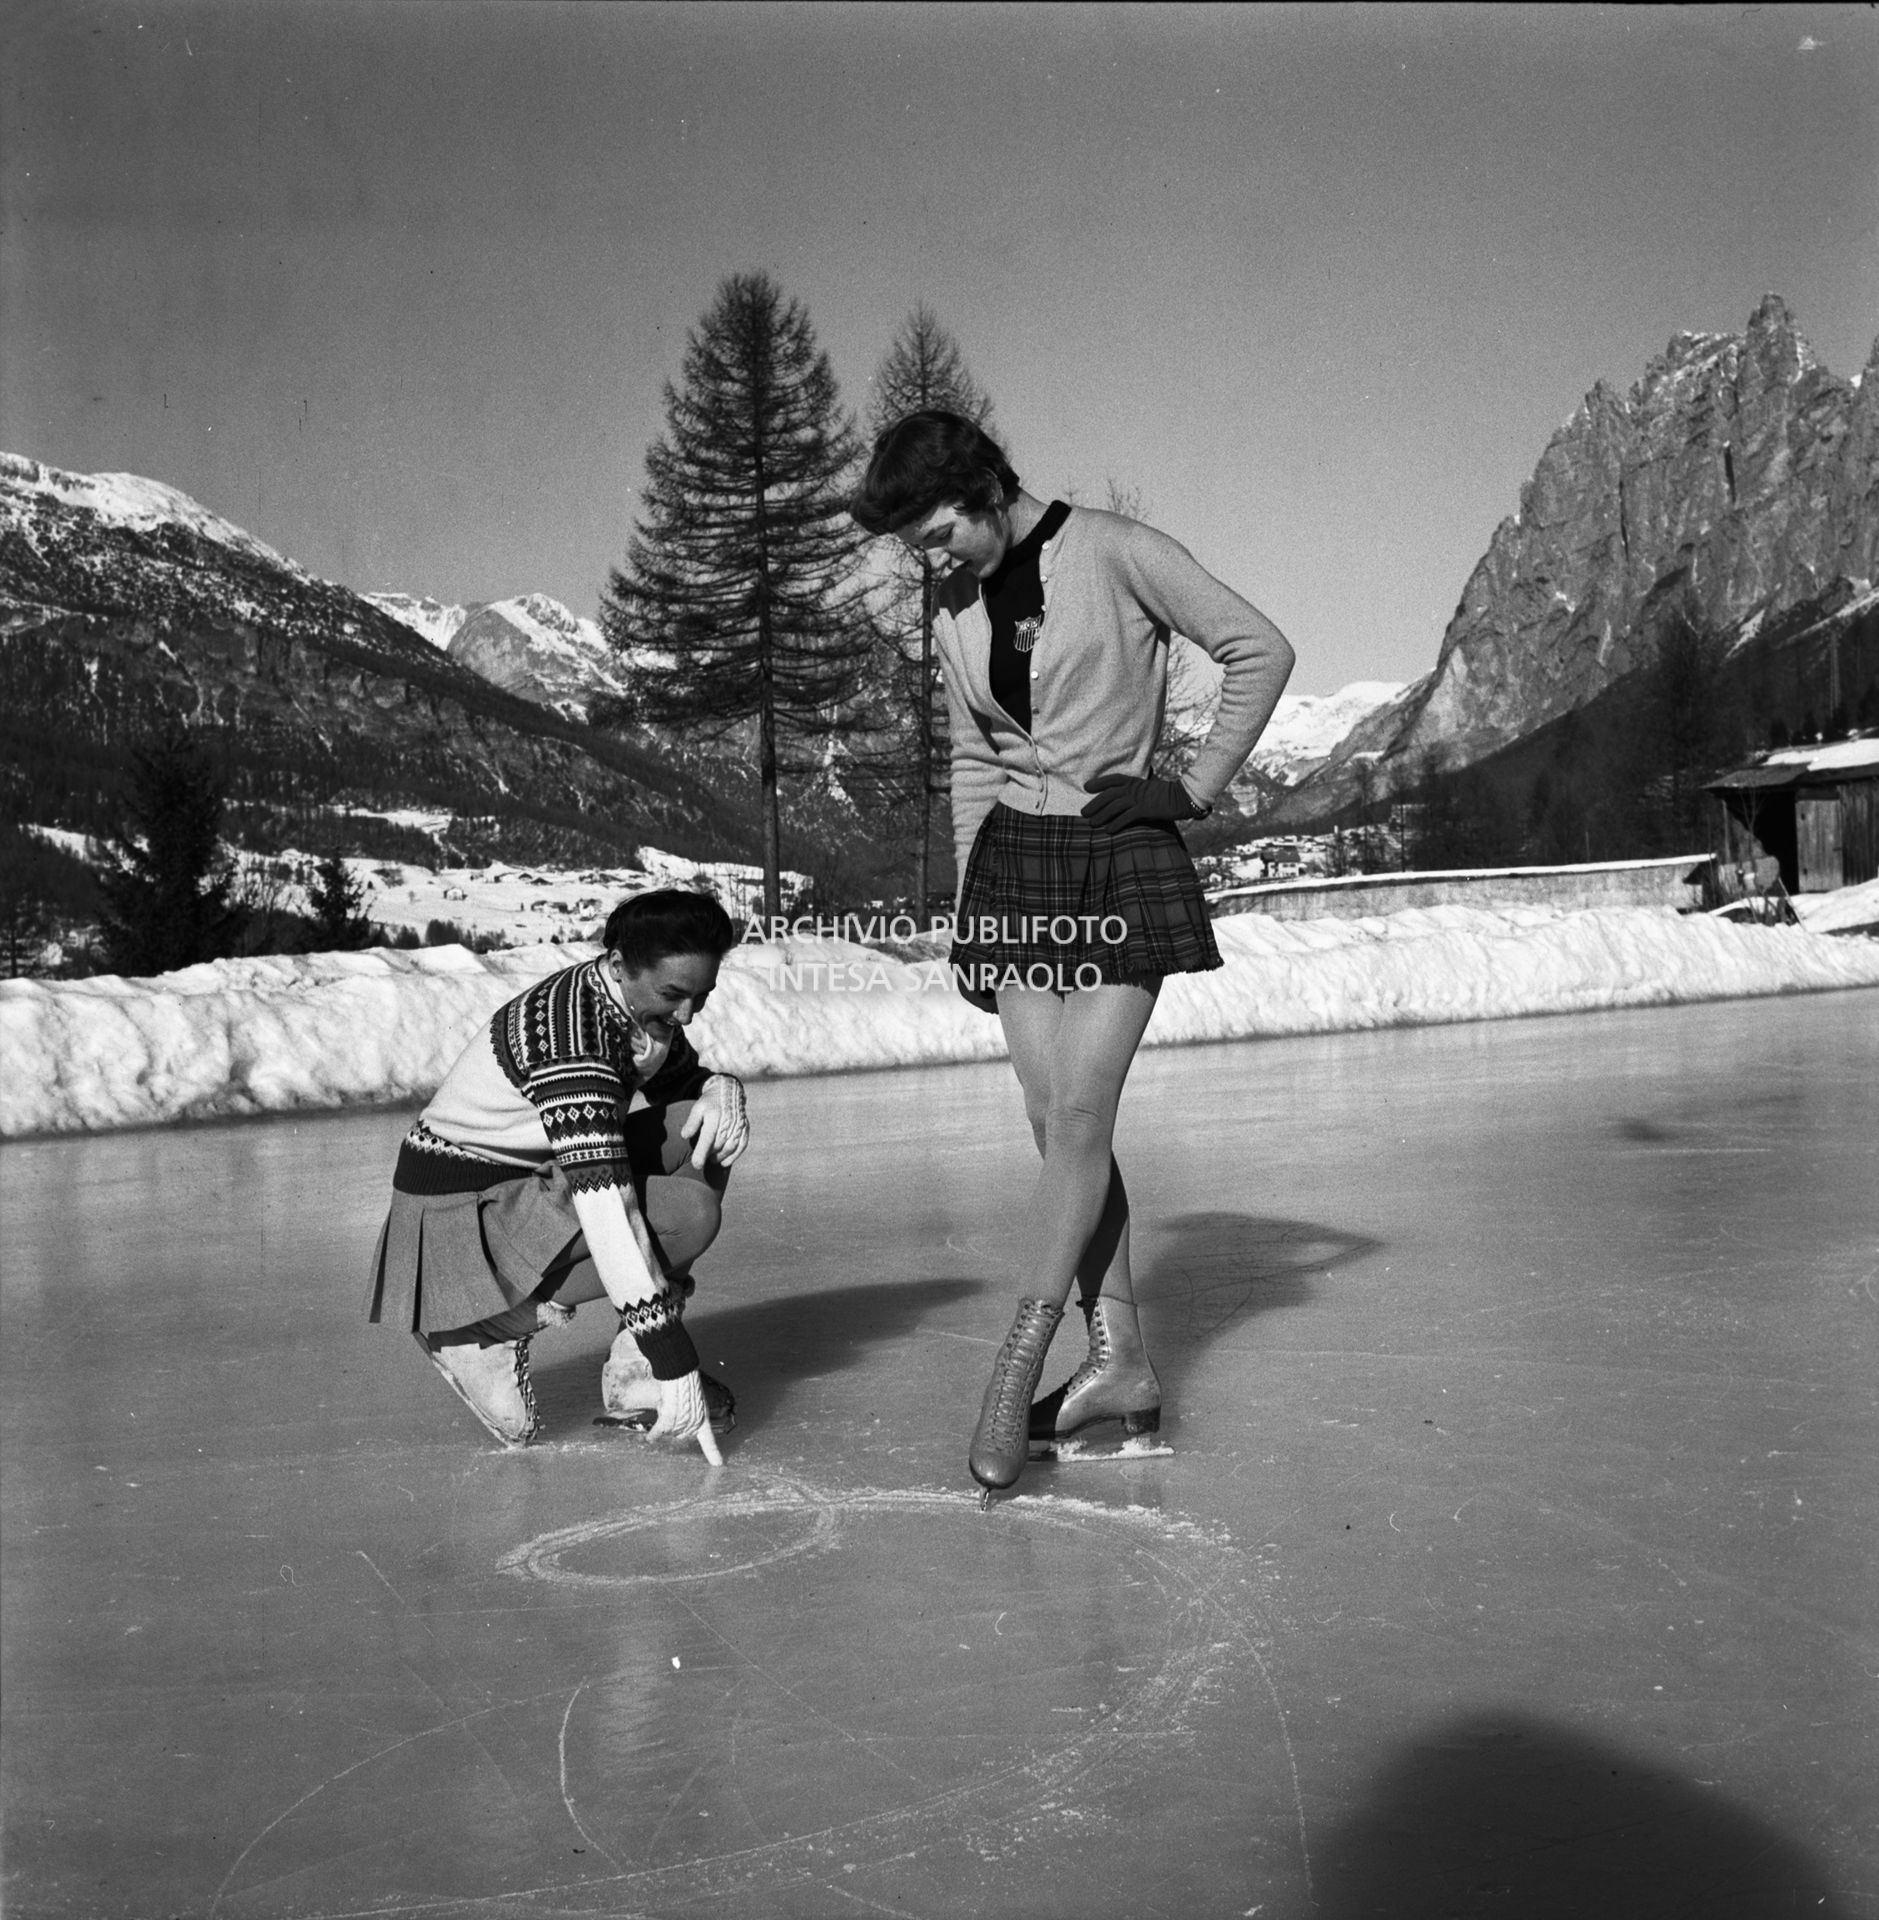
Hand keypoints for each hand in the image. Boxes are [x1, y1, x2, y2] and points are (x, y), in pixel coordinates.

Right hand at [648, 1370, 722, 1462]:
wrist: (679, 1370)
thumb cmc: (683, 1382)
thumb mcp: (691, 1401)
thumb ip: (686, 1415)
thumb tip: (668, 1430)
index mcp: (703, 1418)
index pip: (708, 1440)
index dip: (713, 1453)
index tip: (718, 1464)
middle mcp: (695, 1422)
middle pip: (678, 1435)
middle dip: (673, 1424)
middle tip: (671, 1404)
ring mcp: (684, 1421)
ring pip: (668, 1430)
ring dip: (664, 1417)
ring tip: (667, 1400)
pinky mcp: (671, 1417)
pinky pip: (660, 1431)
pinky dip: (654, 1434)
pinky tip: (650, 1439)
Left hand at [680, 1074, 749, 1169]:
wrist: (729, 1090)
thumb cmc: (710, 1102)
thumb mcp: (697, 1108)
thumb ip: (691, 1122)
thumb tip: (685, 1136)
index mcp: (714, 1115)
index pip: (708, 1138)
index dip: (701, 1153)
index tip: (696, 1165)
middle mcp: (728, 1120)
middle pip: (718, 1145)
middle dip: (709, 1155)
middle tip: (702, 1159)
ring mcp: (738, 1124)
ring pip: (730, 1147)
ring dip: (720, 1157)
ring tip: (711, 1160)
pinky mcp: (745, 1128)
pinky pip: (741, 1146)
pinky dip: (734, 1156)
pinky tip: (725, 1162)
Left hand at [1079, 775, 1205, 830]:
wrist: (1182, 797)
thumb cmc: (1164, 795)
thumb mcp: (1147, 788)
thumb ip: (1135, 791)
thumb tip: (1123, 797)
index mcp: (1134, 781)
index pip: (1113, 779)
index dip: (1099, 782)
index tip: (1086, 787)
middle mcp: (1134, 788)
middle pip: (1109, 794)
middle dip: (1095, 803)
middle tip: (1083, 812)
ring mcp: (1140, 798)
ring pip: (1115, 806)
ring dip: (1102, 815)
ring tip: (1092, 824)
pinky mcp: (1146, 809)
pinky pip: (1127, 817)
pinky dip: (1116, 823)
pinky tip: (1108, 830)